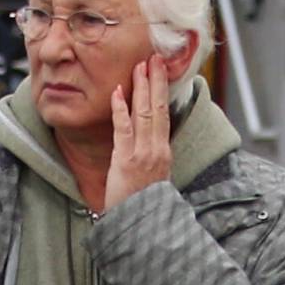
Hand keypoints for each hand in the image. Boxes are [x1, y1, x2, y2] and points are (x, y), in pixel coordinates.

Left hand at [105, 56, 173, 210]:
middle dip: (156, 81)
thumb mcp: (153, 178)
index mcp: (164, 153)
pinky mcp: (126, 160)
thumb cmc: (141, 204)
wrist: (138, 227)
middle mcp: (157, 150)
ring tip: (140, 66)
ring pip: (145, 114)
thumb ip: (151, 156)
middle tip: (155, 58)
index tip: (162, 71)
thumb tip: (148, 138)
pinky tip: (119, 92)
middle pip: (159, 108)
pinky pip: (124, 129)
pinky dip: (121, 109)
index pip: (165, 115)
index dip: (163, 91)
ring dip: (142, 88)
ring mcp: (142, 154)